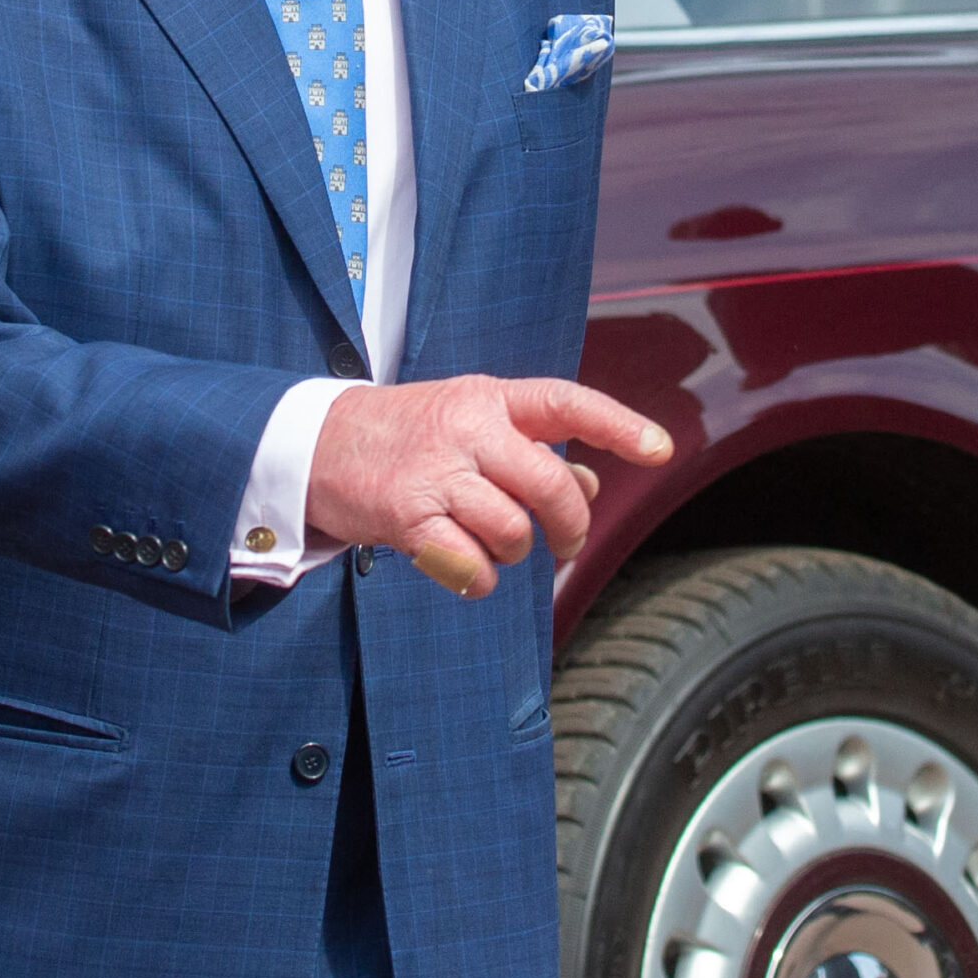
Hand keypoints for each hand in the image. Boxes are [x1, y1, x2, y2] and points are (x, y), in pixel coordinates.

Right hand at [306, 376, 672, 599]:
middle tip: (565, 542)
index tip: (662, 450)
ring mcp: (437, 472)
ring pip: (514, 531)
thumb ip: (532, 447)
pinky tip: (462, 566)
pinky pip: (472, 566)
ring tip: (487, 543)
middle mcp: (467, 428)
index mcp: (489, 398)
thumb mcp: (470, 422)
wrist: (315, 443)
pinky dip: (477, 579)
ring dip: (512, 552)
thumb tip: (592, 479)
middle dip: (570, 525)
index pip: (567, 402)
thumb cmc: (405, 435)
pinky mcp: (408, 516)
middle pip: (551, 484)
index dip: (620, 425)